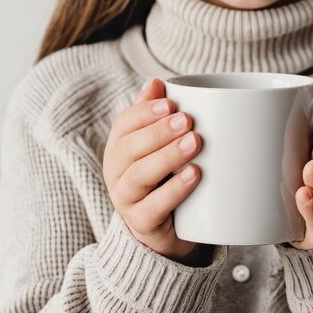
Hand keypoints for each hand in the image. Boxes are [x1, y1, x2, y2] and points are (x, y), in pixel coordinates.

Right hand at [102, 77, 210, 265]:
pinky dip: (174, 190)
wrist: (166, 229)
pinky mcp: (142, 223)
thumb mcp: (158, 146)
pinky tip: (194, 175)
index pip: (124, 124)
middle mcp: (116, 172)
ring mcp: (126, 199)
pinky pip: (153, 207)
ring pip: (139, 175)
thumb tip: (157, 82)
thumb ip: (156, 116)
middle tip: (188, 120)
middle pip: (130, 148)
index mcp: (120, 147)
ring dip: (168, 156)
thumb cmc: (163, 179)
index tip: (171, 103)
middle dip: (159, 131)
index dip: (145, 112)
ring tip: (195, 143)